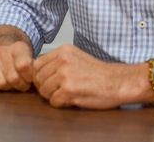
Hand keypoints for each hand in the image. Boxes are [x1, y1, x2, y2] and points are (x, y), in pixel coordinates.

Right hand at [0, 40, 33, 91]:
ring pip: (1, 84)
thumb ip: (34, 67)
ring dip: (8, 88)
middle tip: (23, 85)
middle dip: (20, 85)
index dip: (28, 77)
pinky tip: (1, 80)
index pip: (23, 66)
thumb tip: (38, 80)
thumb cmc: (20, 57)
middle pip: (12, 78)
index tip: (30, 80)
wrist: (3, 48)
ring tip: (12, 83)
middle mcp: (2, 51)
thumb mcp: (30, 56)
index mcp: (18, 47)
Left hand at [32, 44, 148, 108]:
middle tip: (60, 90)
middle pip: (38, 79)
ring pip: (44, 91)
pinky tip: (73, 98)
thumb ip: (58, 61)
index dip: (41, 76)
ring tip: (68, 93)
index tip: (52, 81)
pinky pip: (53, 101)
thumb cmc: (98, 73)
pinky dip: (61, 103)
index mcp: (64, 51)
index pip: (37, 64)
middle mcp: (63, 60)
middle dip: (46, 87)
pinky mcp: (69, 90)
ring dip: (53, 96)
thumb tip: (37, 72)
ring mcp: (65, 75)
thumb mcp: (76, 58)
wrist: (117, 81)